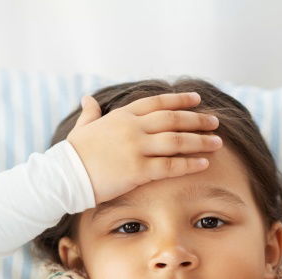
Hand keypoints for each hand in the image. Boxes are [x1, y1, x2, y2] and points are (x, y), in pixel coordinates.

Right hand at [66, 91, 223, 205]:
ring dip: (200, 141)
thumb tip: (88, 99)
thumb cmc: (73, 154)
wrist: (65, 176)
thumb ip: (90, 113)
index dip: (179, 100)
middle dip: (197, 119)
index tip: (197, 100)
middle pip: (173, 119)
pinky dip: (190, 164)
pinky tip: (204, 163)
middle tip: (215, 122)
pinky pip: (171, 165)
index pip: (157, 103)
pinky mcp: (138, 170)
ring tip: (217, 142)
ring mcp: (136, 148)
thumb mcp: (82, 128)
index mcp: (121, 116)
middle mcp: (132, 128)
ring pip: (177, 141)